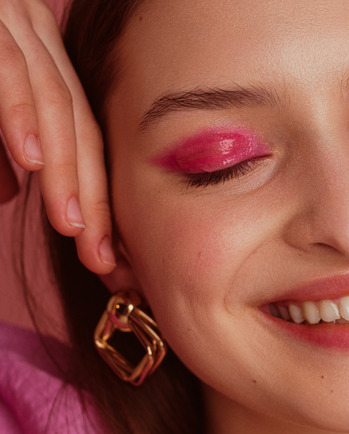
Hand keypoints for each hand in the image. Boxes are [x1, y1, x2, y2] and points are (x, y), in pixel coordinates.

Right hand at [0, 0, 113, 272]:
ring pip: (53, 104)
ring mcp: (9, 28)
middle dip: (96, 199)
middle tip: (105, 258)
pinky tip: (31, 162)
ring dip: (65, 170)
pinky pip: (3, 71)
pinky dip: (17, 116)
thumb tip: (12, 192)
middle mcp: (38, 43)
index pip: (84, 138)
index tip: (107, 254)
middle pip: (81, 129)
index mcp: (43, 61)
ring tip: (74, 226)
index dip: (99, 197)